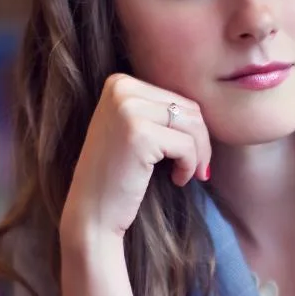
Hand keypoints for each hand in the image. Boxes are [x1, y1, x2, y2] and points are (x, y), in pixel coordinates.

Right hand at [59, 73, 213, 248]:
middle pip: (188, 108)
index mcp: (119, 83)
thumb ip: (157, 110)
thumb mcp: (133, 129)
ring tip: (186, 174)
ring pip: (192, 125)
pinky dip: (189, 166)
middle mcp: (120, 89)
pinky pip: (187, 145)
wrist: (92, 213)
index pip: (177, 98)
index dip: (192, 130)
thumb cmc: (116, 176)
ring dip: (198, 154)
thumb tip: (203, 109)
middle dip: (201, 142)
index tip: (189, 155)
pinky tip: (176, 180)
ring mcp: (127, 109)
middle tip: (198, 168)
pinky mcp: (139, 134)